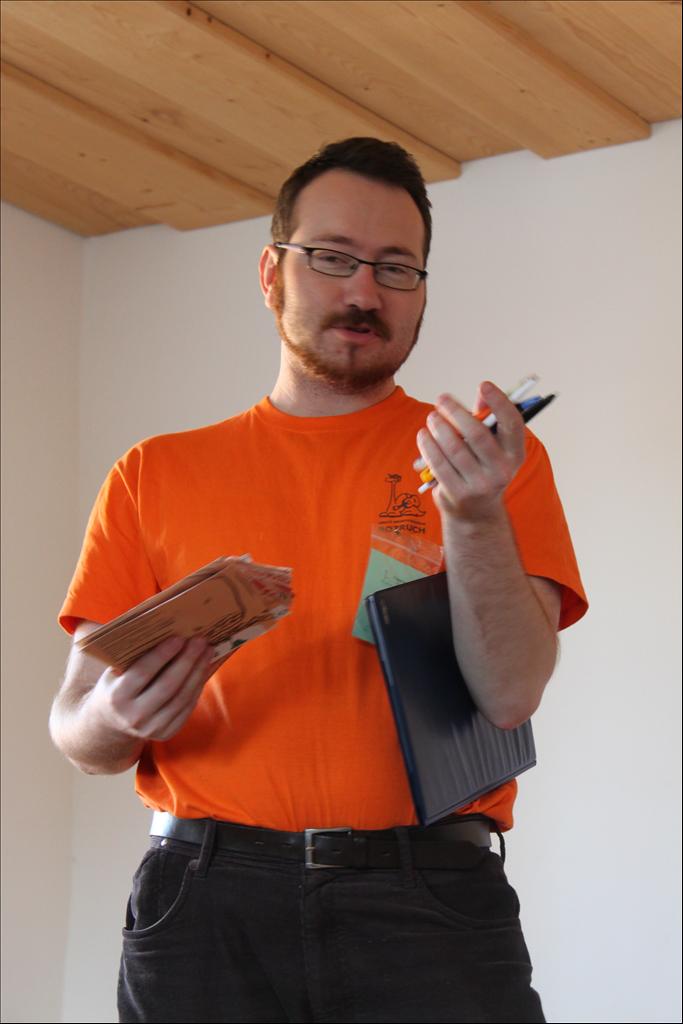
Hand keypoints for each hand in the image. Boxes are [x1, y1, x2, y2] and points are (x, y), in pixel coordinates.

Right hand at [87, 635, 220, 742]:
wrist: (108, 723)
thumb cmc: (115, 684)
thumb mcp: (112, 670)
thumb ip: (128, 650)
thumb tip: (159, 623)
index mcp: (116, 697)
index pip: (143, 673)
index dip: (162, 654)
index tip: (179, 637)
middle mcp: (133, 716)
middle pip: (168, 685)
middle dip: (187, 661)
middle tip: (200, 640)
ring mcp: (151, 728)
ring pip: (182, 697)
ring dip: (198, 672)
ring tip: (207, 651)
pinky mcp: (166, 733)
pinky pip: (187, 707)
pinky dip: (198, 686)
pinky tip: (204, 668)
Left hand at [417, 381, 525, 521]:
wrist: (476, 513)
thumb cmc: (483, 468)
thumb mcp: (493, 448)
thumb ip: (488, 420)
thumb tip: (481, 393)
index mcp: (514, 454)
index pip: (512, 423)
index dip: (499, 402)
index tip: (483, 384)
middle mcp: (502, 470)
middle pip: (477, 433)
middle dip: (456, 411)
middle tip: (442, 400)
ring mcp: (480, 485)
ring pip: (453, 447)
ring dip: (438, 427)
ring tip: (432, 417)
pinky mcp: (458, 494)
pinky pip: (438, 464)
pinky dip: (428, 445)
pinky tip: (423, 435)